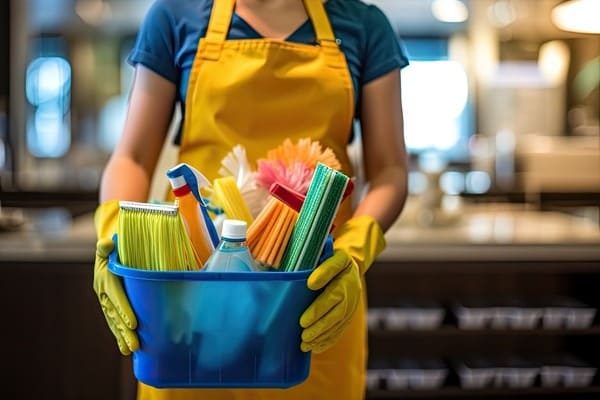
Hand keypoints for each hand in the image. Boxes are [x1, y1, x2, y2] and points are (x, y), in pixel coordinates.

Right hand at [93, 201, 138, 354]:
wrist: (107, 254)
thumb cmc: (112, 249)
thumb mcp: (108, 246)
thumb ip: (106, 246)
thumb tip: (107, 244)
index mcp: (104, 280)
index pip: (116, 297)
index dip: (124, 310)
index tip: (134, 323)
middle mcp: (103, 294)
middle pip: (116, 315)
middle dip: (125, 331)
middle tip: (136, 344)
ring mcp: (106, 303)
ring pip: (114, 323)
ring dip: (123, 337)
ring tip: (132, 350)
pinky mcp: (111, 308)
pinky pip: (115, 324)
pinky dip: (120, 337)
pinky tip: (126, 350)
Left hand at [299, 216, 385, 353]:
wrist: (350, 269)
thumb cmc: (328, 261)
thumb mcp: (323, 253)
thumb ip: (312, 259)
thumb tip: (302, 276)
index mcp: (343, 262)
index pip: (334, 267)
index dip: (323, 275)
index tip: (310, 284)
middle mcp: (350, 282)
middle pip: (337, 301)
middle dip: (320, 316)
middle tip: (303, 327)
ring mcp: (352, 301)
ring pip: (339, 319)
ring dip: (322, 332)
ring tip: (305, 340)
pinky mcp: (349, 315)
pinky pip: (340, 329)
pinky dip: (327, 339)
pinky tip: (314, 347)